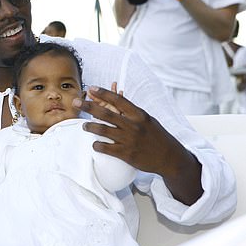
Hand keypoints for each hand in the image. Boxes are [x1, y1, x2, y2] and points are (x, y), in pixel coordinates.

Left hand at [74, 87, 197, 178]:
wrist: (170, 158)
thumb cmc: (157, 136)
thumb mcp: (147, 120)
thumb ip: (131, 112)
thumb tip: (116, 100)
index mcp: (139, 115)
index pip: (118, 100)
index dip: (103, 93)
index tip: (91, 88)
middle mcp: (133, 125)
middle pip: (106, 113)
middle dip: (88, 106)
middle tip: (76, 102)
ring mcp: (129, 140)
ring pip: (102, 130)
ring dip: (89, 126)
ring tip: (84, 125)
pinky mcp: (126, 154)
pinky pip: (105, 148)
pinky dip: (97, 144)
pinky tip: (94, 144)